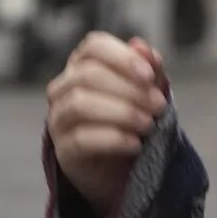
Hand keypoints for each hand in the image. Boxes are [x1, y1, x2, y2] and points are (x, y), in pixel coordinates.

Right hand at [46, 32, 167, 217]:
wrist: (121, 171)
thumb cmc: (131, 124)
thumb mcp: (147, 94)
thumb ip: (149, 70)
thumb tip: (142, 45)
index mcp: (82, 67)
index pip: (93, 47)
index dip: (122, 57)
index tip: (149, 76)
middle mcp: (63, 89)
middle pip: (87, 75)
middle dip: (128, 89)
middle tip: (158, 106)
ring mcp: (58, 120)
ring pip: (80, 104)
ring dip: (121, 112)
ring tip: (148, 125)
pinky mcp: (63, 151)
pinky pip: (81, 139)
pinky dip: (113, 139)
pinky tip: (135, 144)